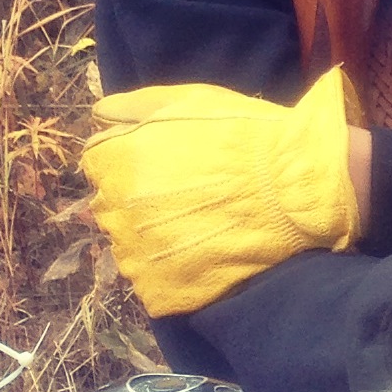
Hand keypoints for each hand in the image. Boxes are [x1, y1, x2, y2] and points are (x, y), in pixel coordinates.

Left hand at [84, 68, 360, 316]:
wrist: (293, 185)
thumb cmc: (243, 136)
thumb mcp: (186, 100)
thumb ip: (131, 107)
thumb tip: (98, 116)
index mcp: (112, 163)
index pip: (98, 168)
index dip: (133, 165)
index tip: (167, 168)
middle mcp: (115, 212)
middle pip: (111, 211)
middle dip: (140, 205)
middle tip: (188, 200)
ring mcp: (137, 256)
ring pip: (128, 251)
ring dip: (152, 243)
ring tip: (197, 230)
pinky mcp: (161, 290)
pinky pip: (150, 287)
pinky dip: (168, 277)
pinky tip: (199, 257)